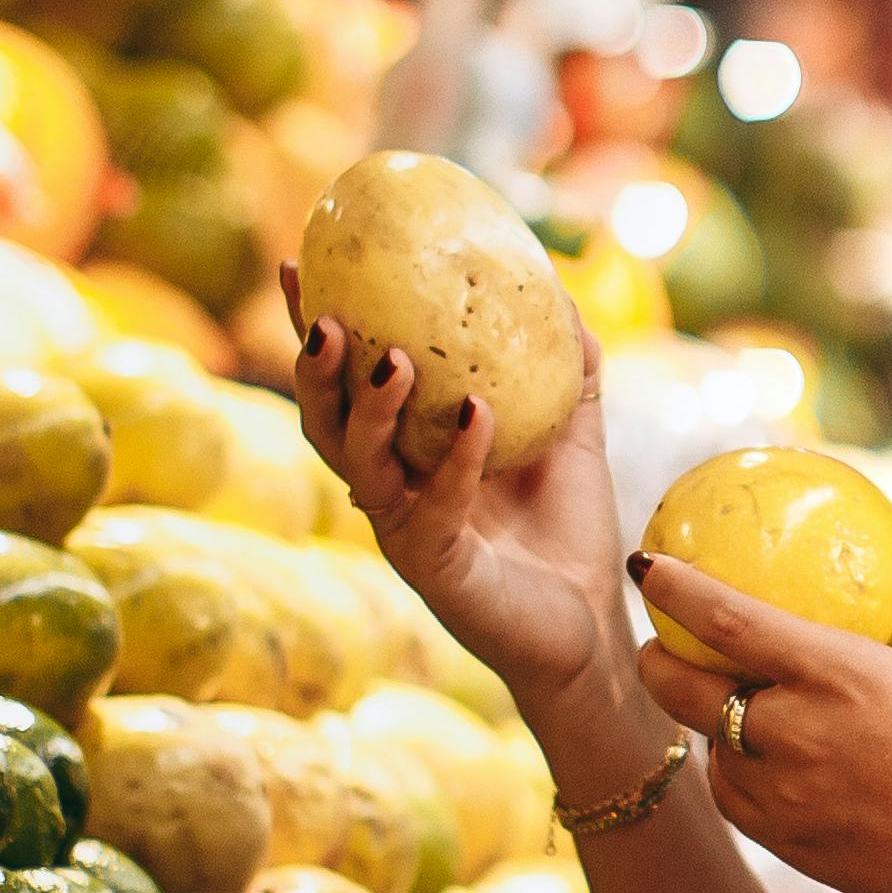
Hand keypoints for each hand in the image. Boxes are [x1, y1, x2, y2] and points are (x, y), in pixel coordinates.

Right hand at [279, 292, 643, 779]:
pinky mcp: (434, 568)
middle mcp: (389, 489)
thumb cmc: (566, 536)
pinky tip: (478, 415)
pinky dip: (457, 458)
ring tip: (395, 356)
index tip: (302, 263)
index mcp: (404, 452)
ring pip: (359, 463)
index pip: (344, 380)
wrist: (589, 629)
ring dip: (371, 406)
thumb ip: (566, 374)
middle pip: (324, 421)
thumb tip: (563, 297)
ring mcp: (404, 530)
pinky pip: (435, 505)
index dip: (314, 325)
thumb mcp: (570, 439)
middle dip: (315, 368)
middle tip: (328, 317)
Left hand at [631, 530, 891, 892]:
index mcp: (835, 675)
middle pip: (681, 688)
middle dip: (655, 658)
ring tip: (721, 702)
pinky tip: (759, 761)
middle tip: (660, 641)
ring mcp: (779, 794)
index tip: (646, 565)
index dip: (675, 588)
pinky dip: (735, 770)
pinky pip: (733, 794)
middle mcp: (792, 732)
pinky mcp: (781, 841)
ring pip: (709, 745)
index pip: (726, 619)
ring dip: (707, 719)